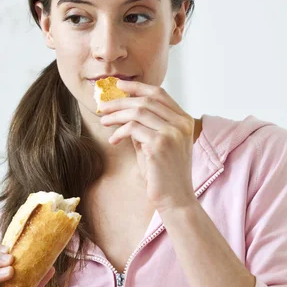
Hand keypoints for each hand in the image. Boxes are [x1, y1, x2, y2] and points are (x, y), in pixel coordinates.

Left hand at [99, 79, 196, 214]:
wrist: (175, 199)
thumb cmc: (164, 174)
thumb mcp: (156, 145)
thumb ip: (146, 127)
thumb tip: (125, 112)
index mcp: (184, 120)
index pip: (160, 93)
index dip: (137, 87)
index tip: (119, 86)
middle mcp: (181, 123)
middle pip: (146, 100)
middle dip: (121, 101)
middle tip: (103, 106)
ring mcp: (172, 133)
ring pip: (138, 112)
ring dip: (116, 115)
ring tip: (104, 121)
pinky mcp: (159, 144)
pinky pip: (133, 128)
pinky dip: (119, 132)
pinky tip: (113, 140)